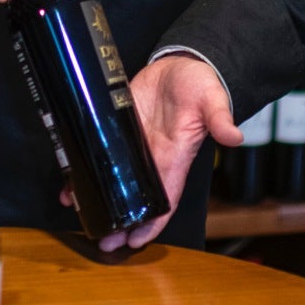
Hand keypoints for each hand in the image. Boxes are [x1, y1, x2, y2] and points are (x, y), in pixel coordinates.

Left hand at [66, 54, 240, 252]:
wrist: (181, 62)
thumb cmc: (200, 84)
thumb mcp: (211, 99)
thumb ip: (220, 118)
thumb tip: (234, 135)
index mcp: (175, 158)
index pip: (165, 200)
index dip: (151, 224)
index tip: (135, 242)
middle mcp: (152, 158)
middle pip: (135, 198)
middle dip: (120, 223)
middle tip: (103, 242)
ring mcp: (132, 146)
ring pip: (114, 181)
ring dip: (99, 200)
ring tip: (82, 218)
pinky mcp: (116, 129)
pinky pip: (99, 154)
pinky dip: (85, 169)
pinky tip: (71, 183)